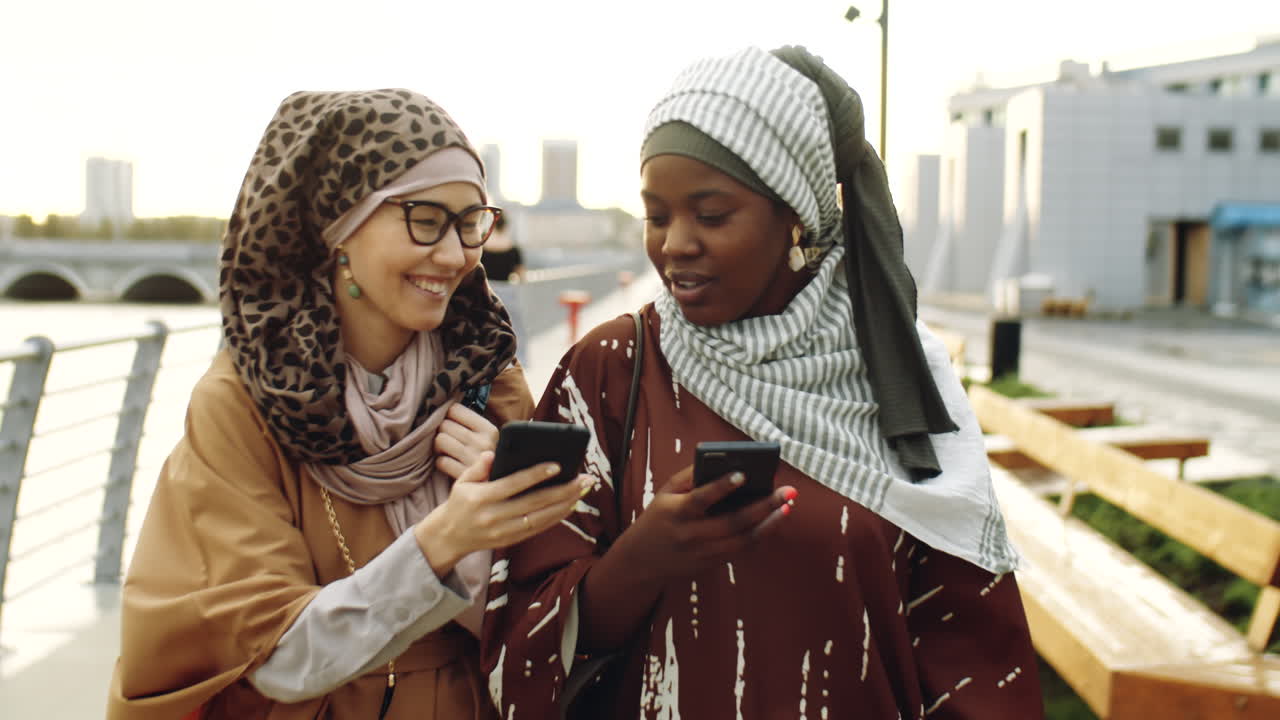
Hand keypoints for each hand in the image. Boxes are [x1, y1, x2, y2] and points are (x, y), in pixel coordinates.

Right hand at [414, 451, 592, 574]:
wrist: (448, 537)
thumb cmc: (460, 502)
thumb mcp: (461, 481)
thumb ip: (478, 467)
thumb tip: (493, 454)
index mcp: (481, 498)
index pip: (514, 484)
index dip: (536, 475)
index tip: (558, 465)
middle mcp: (494, 517)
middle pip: (534, 503)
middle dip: (562, 490)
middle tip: (584, 479)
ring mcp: (503, 532)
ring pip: (540, 518)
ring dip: (565, 505)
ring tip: (582, 490)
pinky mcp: (510, 541)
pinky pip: (537, 530)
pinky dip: (555, 518)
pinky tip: (569, 506)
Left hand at [433, 403, 498, 479]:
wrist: (500, 487)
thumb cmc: (490, 458)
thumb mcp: (489, 438)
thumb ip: (471, 423)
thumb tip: (446, 405)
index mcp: (489, 429)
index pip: (455, 410)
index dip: (449, 416)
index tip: (452, 424)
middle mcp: (483, 442)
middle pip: (445, 425)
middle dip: (443, 432)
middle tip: (449, 440)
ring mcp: (473, 459)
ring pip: (440, 440)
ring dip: (439, 447)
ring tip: (448, 451)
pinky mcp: (464, 476)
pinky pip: (441, 461)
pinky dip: (441, 462)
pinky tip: (450, 464)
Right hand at [576, 466, 795, 651]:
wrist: (641, 561)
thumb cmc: (658, 518)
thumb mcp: (665, 493)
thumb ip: (690, 477)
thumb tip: (722, 462)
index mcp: (677, 513)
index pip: (701, 499)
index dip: (721, 487)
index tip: (743, 474)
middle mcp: (691, 535)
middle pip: (732, 522)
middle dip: (763, 506)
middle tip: (787, 491)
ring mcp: (703, 553)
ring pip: (743, 540)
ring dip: (769, 524)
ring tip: (788, 506)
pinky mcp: (712, 564)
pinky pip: (742, 550)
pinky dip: (761, 535)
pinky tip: (775, 520)